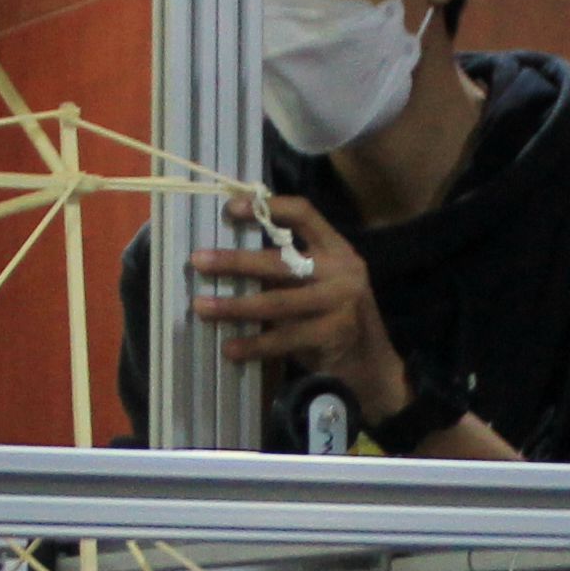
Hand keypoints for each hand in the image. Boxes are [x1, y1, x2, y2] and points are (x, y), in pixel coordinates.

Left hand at [187, 200, 401, 408]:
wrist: (371, 363)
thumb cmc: (334, 316)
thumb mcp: (320, 282)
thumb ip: (290, 266)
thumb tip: (229, 256)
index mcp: (337, 248)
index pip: (304, 214)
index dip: (268, 207)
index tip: (231, 207)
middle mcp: (342, 270)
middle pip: (281, 261)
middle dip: (235, 262)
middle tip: (198, 261)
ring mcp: (340, 303)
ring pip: (277, 302)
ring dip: (235, 307)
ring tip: (201, 308)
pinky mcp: (332, 335)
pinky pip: (283, 338)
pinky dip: (253, 344)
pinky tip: (230, 348)